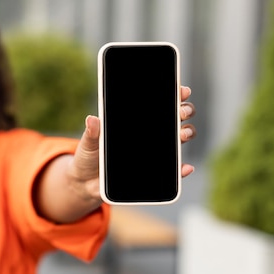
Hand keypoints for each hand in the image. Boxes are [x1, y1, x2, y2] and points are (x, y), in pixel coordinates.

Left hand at [71, 85, 197, 198]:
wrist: (87, 182)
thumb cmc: (89, 156)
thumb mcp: (89, 142)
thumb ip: (92, 132)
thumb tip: (92, 119)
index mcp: (135, 123)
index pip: (159, 104)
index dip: (174, 95)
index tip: (181, 91)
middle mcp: (149, 134)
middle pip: (175, 118)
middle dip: (184, 111)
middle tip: (180, 112)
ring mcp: (154, 152)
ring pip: (179, 139)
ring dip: (186, 134)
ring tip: (182, 135)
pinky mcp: (154, 172)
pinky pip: (173, 171)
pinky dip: (181, 170)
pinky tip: (185, 167)